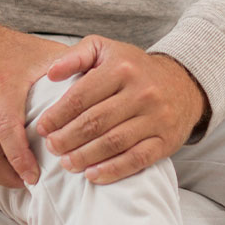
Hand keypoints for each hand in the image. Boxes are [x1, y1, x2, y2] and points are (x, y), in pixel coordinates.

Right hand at [0, 1, 91, 188]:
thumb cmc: (8, 48)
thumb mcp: (42, 54)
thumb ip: (71, 72)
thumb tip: (104, 91)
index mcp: (3, 84)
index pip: (8, 133)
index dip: (21, 161)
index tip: (34, 177)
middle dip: (7, 177)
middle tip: (24, 183)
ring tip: (8, 179)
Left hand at [32, 36, 208, 183]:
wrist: (182, 84)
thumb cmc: (133, 68)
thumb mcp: (105, 50)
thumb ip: (76, 56)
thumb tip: (51, 74)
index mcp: (122, 68)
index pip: (81, 96)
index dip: (57, 115)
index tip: (42, 127)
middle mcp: (141, 92)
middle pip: (95, 122)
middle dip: (67, 138)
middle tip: (51, 147)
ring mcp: (156, 117)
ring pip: (113, 142)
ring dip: (84, 156)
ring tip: (66, 163)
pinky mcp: (165, 140)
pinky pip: (137, 159)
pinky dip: (112, 170)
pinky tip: (92, 175)